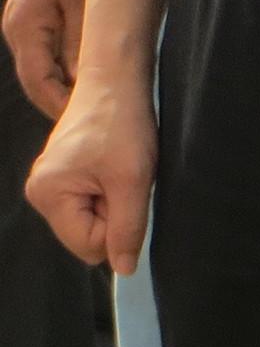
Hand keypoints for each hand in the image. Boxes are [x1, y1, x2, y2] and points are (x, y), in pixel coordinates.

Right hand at [5, 0, 88, 115]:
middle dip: (62, 101)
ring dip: (65, 86)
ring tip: (96, 101)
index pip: (37, 80)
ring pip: (43, 71)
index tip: (85, 116)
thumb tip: (86, 77)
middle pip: (37, 81)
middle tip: (94, 116)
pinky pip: (48, 56)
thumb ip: (82, 38)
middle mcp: (18, 33)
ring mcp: (24, 30)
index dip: (59, 102)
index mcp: (25, 27)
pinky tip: (90, 74)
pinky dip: (66, 69)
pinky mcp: (36, 24)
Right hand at [25, 72, 156, 269]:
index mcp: (46, 195)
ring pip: (92, 215)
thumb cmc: (122, 122)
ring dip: (115, 196)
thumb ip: (127, 228)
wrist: (118, 78)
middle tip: (125, 175)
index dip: (117, 226)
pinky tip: (116, 162)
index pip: (87, 244)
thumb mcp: (133, 179)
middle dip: (114, 209)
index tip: (127, 189)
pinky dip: (111, 185)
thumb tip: (123, 269)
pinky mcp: (66, 171)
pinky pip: (92, 197)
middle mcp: (40, 191)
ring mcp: (51, 181)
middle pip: (87, 231)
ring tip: (121, 166)